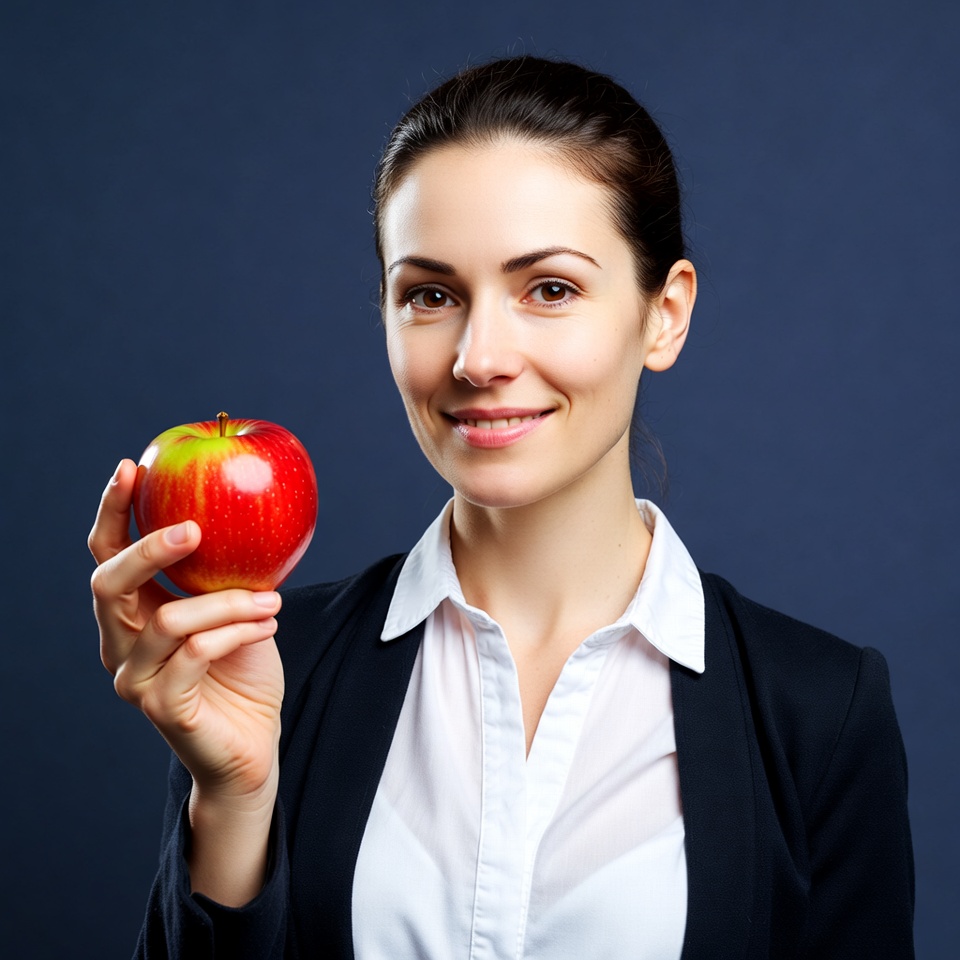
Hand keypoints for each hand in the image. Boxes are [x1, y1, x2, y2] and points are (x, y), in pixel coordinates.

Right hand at [88, 459, 284, 809]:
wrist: (253, 743)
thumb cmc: (243, 669)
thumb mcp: (236, 608)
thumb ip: (226, 569)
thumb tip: (247, 505)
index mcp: (133, 611)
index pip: (107, 553)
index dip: (113, 510)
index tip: (133, 466)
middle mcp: (119, 643)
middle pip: (107, 583)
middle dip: (149, 548)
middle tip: (195, 527)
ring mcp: (134, 679)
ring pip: (167, 620)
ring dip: (226, 602)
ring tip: (271, 600)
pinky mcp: (160, 707)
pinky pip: (194, 655)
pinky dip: (235, 633)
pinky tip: (267, 625)